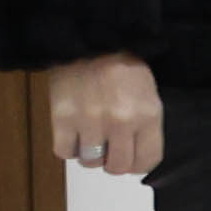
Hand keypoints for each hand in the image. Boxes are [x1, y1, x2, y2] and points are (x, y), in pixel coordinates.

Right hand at [43, 52, 159, 177]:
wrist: (91, 44)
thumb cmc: (124, 68)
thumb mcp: (148, 94)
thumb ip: (145, 126)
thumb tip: (136, 156)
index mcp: (148, 115)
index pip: (147, 161)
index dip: (138, 164)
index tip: (131, 159)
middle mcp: (121, 123)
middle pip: (117, 167)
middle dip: (114, 162)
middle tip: (109, 150)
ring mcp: (90, 122)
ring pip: (90, 161)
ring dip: (90, 153)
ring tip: (91, 136)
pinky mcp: (62, 119)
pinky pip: (65, 152)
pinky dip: (69, 147)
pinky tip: (74, 132)